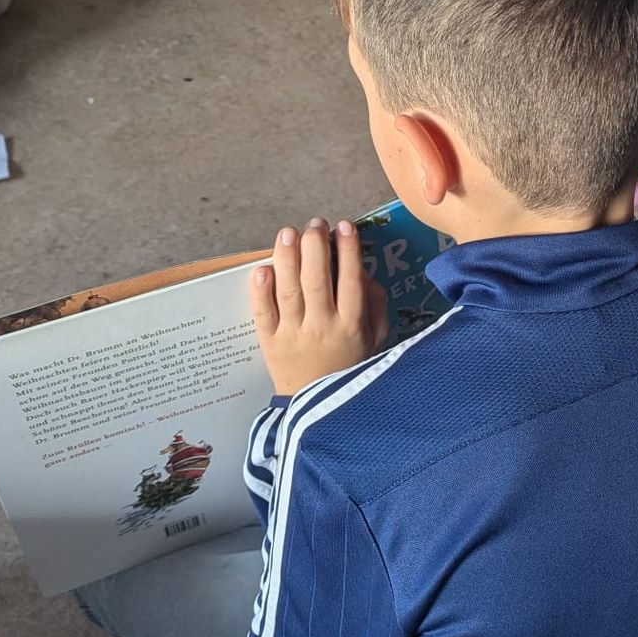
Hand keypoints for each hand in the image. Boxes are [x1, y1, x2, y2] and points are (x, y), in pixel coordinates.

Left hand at [251, 219, 389, 394]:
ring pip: (289, 290)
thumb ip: (375, 306)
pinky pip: (264, 313)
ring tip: (288, 232)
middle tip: (315, 224)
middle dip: (316, 246)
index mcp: (352, 325)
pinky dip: (261, 290)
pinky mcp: (270, 343)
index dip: (348, 250)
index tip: (344, 227)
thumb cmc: (350, 368)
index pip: (350, 280)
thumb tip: (363, 272)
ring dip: (288, 257)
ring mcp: (294, 334)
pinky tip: (263, 268)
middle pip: (317, 279)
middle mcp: (323, 327)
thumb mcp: (375, 341)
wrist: (320, 411)